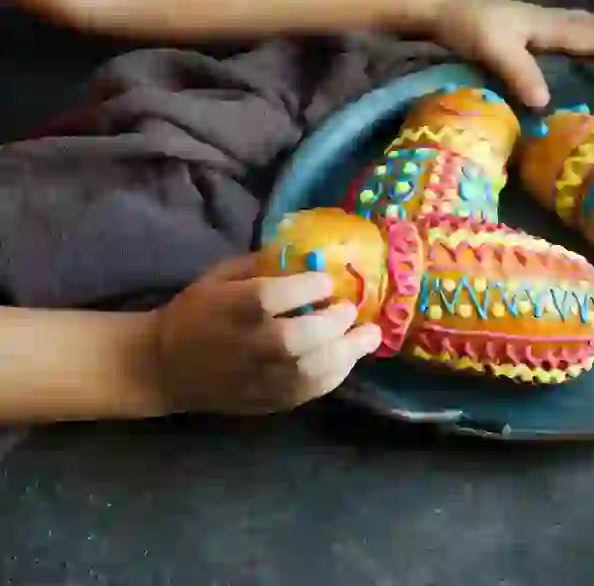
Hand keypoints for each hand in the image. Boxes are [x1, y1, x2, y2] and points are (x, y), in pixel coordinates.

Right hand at [147, 255, 380, 414]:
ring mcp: (263, 376)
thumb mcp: (219, 277)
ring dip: (349, 350)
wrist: (164, 367)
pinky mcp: (270, 400)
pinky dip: (336, 374)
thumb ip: (261, 266)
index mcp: (238, 306)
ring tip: (367, 336)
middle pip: (306, 334)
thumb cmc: (194, 313)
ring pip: (316, 367)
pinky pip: (312, 389)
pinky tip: (347, 359)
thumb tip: (306, 256)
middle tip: (349, 309)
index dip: (313, 285)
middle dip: (336, 319)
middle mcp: (254, 344)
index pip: (284, 293)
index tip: (326, 281)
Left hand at [431, 0, 593, 107]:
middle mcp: (548, 21)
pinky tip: (578, 36)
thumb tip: (545, 103)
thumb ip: (520, 73)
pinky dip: (583, 30)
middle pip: (590, 28)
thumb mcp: (493, 51)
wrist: (441, 9)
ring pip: (579, 24)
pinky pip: (566, 27)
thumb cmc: (468, 28)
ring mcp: (537, 21)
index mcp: (547, 26)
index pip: (590, 38)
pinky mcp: (526, 25)